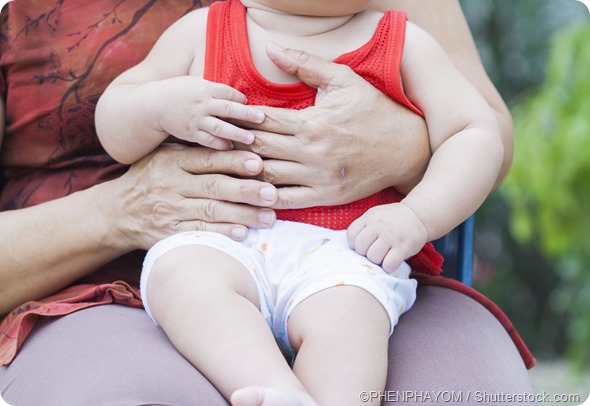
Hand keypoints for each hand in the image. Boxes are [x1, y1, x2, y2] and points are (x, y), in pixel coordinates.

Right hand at [111, 143, 277, 249]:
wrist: (117, 212)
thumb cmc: (151, 179)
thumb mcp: (165, 157)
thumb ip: (194, 150)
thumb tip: (236, 139)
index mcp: (172, 162)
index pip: (206, 160)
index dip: (233, 161)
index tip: (258, 162)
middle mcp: (171, 185)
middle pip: (213, 187)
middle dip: (246, 190)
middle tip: (272, 193)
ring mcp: (170, 210)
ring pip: (211, 211)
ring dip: (242, 215)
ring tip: (269, 216)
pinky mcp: (169, 233)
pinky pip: (198, 232)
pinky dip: (221, 233)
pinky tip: (242, 233)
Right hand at [151, 76, 264, 149]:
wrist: (154, 105)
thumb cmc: (181, 92)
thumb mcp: (197, 82)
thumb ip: (217, 89)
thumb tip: (241, 96)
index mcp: (204, 87)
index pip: (228, 92)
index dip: (241, 99)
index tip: (252, 105)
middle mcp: (201, 103)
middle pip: (227, 109)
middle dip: (246, 114)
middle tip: (262, 119)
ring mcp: (195, 120)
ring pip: (219, 127)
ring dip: (236, 133)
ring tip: (251, 139)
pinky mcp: (190, 133)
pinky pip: (207, 140)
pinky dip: (220, 145)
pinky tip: (231, 148)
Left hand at [239, 44, 429, 208]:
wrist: (406, 148)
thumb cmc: (373, 110)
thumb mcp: (342, 80)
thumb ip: (305, 64)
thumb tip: (271, 49)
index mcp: (312, 123)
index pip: (263, 121)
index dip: (240, 119)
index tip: (226, 117)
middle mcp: (312, 153)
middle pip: (259, 149)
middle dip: (235, 144)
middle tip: (217, 142)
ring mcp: (318, 178)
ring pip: (267, 176)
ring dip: (244, 171)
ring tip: (226, 165)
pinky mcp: (326, 196)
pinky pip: (286, 201)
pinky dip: (264, 197)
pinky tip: (250, 190)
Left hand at [346, 203, 427, 272]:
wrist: (418, 215)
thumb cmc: (393, 219)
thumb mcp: (375, 215)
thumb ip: (363, 226)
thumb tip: (352, 245)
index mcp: (369, 217)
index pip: (351, 235)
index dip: (354, 244)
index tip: (363, 245)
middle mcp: (379, 226)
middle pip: (361, 247)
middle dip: (364, 253)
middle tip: (373, 252)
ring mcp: (391, 236)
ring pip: (373, 256)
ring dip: (377, 261)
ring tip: (383, 256)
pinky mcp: (403, 247)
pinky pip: (389, 263)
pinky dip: (388, 266)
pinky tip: (391, 261)